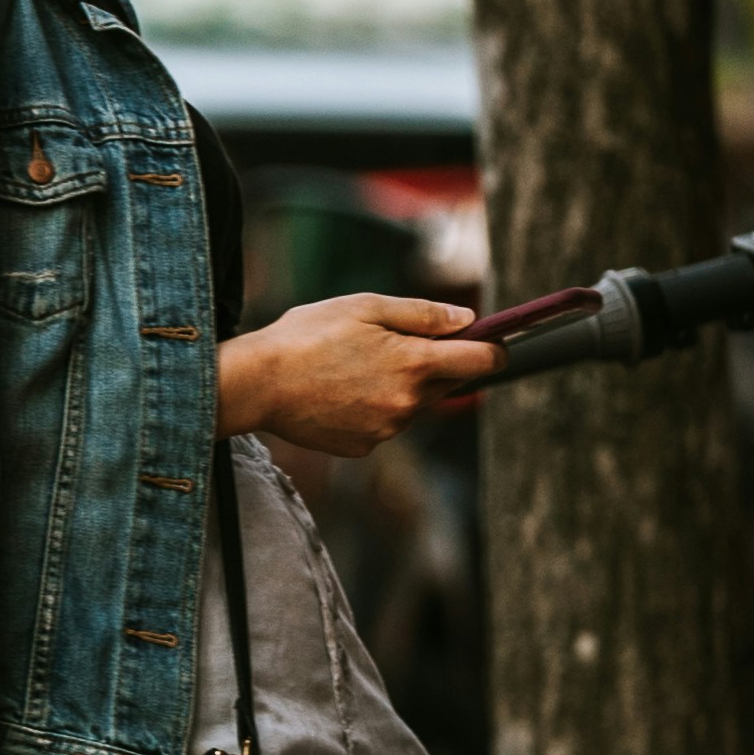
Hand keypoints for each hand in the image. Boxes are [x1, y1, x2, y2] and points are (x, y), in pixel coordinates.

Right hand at [215, 294, 501, 457]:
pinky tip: (340, 391)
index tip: (496, 344)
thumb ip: (422, 315)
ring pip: (411, 404)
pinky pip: (383, 424)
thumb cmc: (307, 336)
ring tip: (352, 367)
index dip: (494, 350)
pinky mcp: (364, 446)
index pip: (481, 362)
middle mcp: (407, 403)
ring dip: (398, 386)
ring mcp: (386, 430)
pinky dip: (372, 407)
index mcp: (414, 363)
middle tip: (391, 344)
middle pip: (445, 383)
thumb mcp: (365, 307)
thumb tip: (466, 321)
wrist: (257, 384)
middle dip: (432, 364)